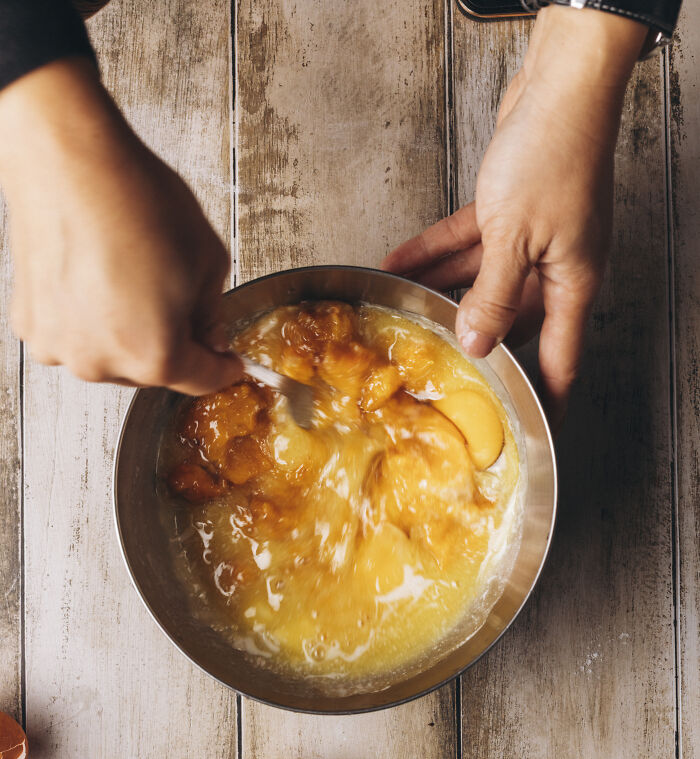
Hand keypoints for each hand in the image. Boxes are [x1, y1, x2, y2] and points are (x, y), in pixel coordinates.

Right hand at [0, 58, 241, 394]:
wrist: (68, 161)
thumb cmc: (136, 202)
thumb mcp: (207, 260)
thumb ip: (212, 312)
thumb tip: (211, 336)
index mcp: (155, 356)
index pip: (201, 378)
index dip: (222, 367)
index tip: (228, 362)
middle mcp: (102, 363)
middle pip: (153, 370)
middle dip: (172, 342)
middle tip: (177, 299)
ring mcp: (61, 347)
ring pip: (111, 355)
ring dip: (128, 332)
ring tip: (130, 278)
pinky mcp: (32, 325)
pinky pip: (74, 335)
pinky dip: (89, 318)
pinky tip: (95, 276)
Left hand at [383, 7, 646, 428]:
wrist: (561, 84)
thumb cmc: (554, 156)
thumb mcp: (516, 239)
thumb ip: (492, 295)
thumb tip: (476, 343)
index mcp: (571, 285)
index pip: (562, 360)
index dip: (549, 400)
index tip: (534, 431)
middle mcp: (553, 267)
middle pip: (510, 321)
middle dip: (473, 341)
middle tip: (440, 368)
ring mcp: (531, 238)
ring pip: (480, 281)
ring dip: (441, 295)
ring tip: (404, 317)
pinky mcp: (508, 208)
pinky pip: (464, 243)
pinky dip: (432, 254)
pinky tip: (397, 266)